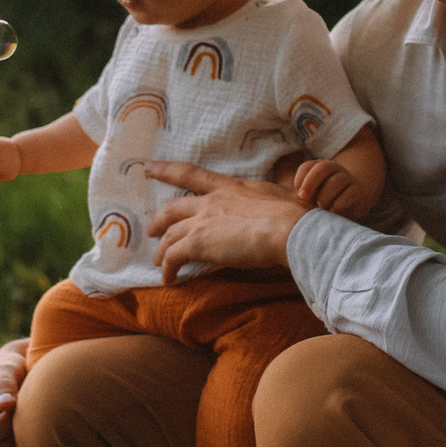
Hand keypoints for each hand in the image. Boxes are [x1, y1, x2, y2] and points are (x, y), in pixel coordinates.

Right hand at [0, 339, 28, 446]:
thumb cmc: (13, 367)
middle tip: (24, 423)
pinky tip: (28, 443)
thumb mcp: (8, 366)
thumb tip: (5, 405)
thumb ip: (5, 382)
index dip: (1, 428)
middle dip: (9, 444)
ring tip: (26, 432)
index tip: (15, 410)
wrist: (25, 374)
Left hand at [143, 161, 308, 280]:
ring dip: (162, 250)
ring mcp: (203, 221)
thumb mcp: (283, 192)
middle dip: (159, 219)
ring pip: (170, 234)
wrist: (292, 230)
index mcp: (230, 186)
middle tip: (151, 230)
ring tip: (159, 263)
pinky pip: (174, 257)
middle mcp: (212, 200)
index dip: (167, 170)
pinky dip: (168, 269)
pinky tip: (169, 279)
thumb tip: (289, 185)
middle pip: (173, 207)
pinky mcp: (199, 243)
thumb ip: (275, 190)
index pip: (192, 174)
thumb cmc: (296, 214)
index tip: (149, 167)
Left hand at [292, 156, 375, 216]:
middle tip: (303, 197)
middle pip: (323, 168)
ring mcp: (348, 179)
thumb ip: (303, 191)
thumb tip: (295, 195)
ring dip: (325, 195)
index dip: (300, 179)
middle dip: (310, 182)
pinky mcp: (358, 192)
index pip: (307, 167)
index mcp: (321, 168)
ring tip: (321, 206)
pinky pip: (350, 194)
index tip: (298, 194)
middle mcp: (335, 170)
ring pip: (337, 180)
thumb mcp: (313, 193)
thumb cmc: (326, 199)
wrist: (354, 200)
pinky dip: (339, 203)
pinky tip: (333, 211)